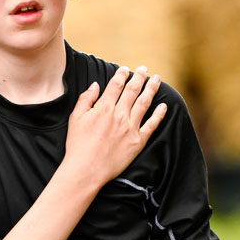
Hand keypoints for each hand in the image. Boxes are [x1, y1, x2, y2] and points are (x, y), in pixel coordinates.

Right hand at [63, 65, 166, 188]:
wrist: (86, 170)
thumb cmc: (77, 145)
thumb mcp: (75, 118)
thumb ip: (86, 99)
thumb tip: (96, 85)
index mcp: (104, 107)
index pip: (116, 85)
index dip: (122, 74)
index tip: (126, 69)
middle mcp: (119, 115)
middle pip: (133, 90)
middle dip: (139, 77)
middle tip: (144, 69)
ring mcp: (130, 128)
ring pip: (144, 103)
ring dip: (151, 89)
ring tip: (157, 80)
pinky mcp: (138, 141)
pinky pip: (152, 125)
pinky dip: (159, 114)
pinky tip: (164, 106)